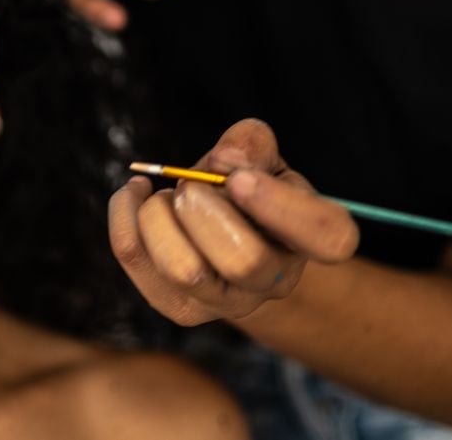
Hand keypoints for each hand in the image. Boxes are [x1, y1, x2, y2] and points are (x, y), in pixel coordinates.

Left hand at [108, 119, 358, 325]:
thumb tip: (229, 159)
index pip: (327, 237)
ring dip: (160, 216)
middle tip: (189, 186)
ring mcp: (228, 302)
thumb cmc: (247, 189)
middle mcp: (277, 280)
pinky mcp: (180, 306)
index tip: (239, 179)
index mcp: (312, 236)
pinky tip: (134, 193)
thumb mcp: (261, 159)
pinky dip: (124, 215)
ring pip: (184, 271)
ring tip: (164, 195)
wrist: (224, 233)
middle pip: (243, 261)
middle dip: (203, 210)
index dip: (281, 206)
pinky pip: (138, 261)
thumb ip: (252, 146)